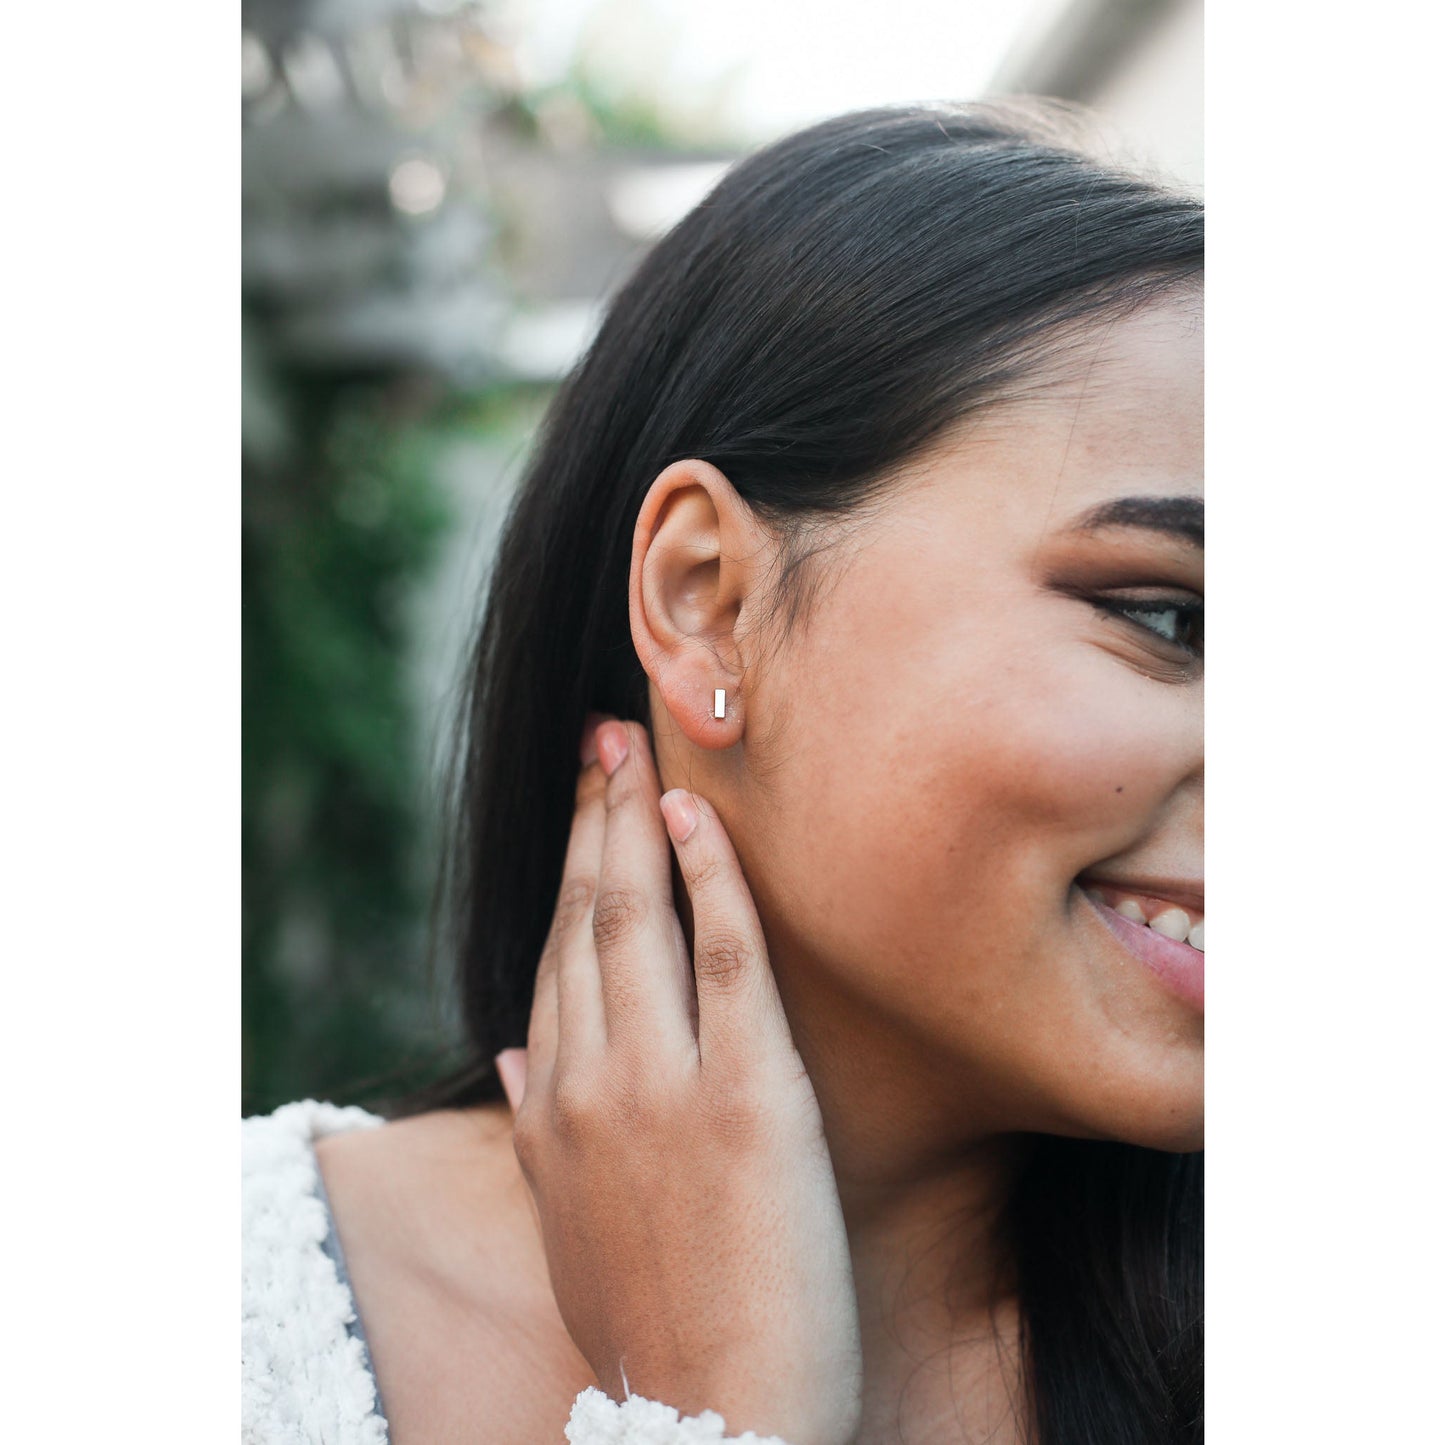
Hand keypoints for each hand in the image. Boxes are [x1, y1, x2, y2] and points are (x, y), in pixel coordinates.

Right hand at [495, 715, 862, 1444]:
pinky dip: (709, 875)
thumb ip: (536, 1126)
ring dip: (634, 822)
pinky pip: (724, 955)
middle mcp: (590, 1079)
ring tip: (636, 748)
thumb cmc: (655, 1328)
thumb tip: (515, 1047)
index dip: (565, 871)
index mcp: (553, 1107)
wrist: (714, 1423)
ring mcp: (662, 1082)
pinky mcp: (748, 1094)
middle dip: (591, 817)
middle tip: (601, 738)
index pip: (553, 956)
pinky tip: (698, 816)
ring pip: (635, 918)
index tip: (581, 806)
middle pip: (583, 917)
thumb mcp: (569, 1228)